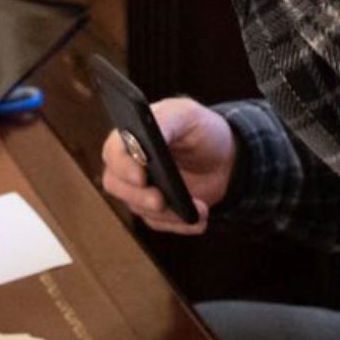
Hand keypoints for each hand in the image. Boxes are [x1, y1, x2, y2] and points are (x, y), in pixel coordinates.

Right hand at [99, 97, 236, 234]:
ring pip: (139, 209)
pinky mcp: (156, 210)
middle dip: (139, 197)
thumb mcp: (187, 114)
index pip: (113, 151)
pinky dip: (181, 224)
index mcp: (131, 136)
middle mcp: (129, 164)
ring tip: (199, 208)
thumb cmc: (201, 130)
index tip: (141, 176)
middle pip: (116, 185)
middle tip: (161, 201)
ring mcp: (140, 189)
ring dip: (169, 213)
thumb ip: (166, 120)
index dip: (123, 166)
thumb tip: (148, 136)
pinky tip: (200, 218)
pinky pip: (160, 223)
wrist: (226, 157)